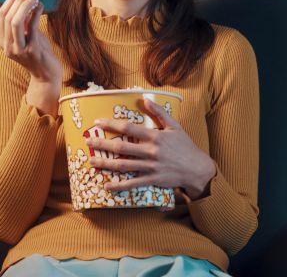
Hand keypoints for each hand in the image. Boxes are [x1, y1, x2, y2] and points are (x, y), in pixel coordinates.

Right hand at [0, 0, 62, 113]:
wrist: (47, 75)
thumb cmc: (39, 52)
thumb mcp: (28, 34)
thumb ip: (24, 21)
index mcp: (2, 42)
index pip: (1, 15)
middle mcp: (7, 46)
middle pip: (7, 16)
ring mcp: (19, 50)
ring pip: (15, 21)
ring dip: (25, 5)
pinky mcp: (32, 50)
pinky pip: (32, 26)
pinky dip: (36, 12)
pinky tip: (41, 6)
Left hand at [86, 97, 215, 199]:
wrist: (197, 169)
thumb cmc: (185, 146)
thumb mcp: (175, 126)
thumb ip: (159, 113)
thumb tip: (145, 100)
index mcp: (155, 137)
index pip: (129, 128)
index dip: (112, 124)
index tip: (98, 122)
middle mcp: (150, 152)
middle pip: (122, 148)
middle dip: (103, 144)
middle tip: (89, 142)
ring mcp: (151, 167)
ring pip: (124, 166)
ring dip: (106, 164)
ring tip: (92, 161)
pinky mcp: (152, 180)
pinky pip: (133, 183)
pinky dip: (120, 186)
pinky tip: (108, 186)